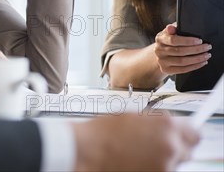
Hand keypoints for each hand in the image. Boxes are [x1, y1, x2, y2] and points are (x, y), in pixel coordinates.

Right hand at [72, 113, 199, 170]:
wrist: (88, 151)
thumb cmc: (104, 132)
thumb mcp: (134, 117)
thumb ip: (158, 122)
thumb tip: (170, 126)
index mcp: (167, 125)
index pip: (195, 133)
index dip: (186, 134)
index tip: (181, 136)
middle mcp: (170, 146)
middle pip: (188, 150)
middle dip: (175, 147)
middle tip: (155, 145)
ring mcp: (165, 166)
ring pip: (174, 163)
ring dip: (163, 159)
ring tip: (139, 153)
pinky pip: (162, 171)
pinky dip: (153, 168)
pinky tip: (135, 161)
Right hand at [154, 24, 211, 73]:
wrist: (161, 55)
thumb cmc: (168, 42)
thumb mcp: (169, 33)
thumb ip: (172, 28)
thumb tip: (171, 27)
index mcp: (160, 39)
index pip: (173, 40)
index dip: (187, 41)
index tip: (199, 40)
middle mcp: (159, 50)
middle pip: (179, 51)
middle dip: (196, 49)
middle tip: (207, 47)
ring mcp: (162, 61)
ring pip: (182, 61)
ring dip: (197, 59)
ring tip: (207, 55)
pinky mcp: (166, 70)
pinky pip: (182, 70)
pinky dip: (194, 66)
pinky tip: (202, 63)